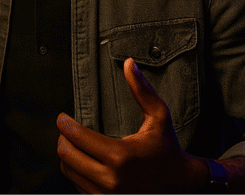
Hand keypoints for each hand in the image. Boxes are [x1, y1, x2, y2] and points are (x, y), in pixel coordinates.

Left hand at [56, 58, 206, 193]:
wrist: (182, 185)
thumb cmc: (168, 149)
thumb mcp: (160, 117)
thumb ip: (142, 90)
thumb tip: (128, 63)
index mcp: (120, 155)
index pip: (76, 137)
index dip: (64, 124)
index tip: (62, 117)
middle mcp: (110, 178)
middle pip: (66, 155)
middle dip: (62, 139)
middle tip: (66, 130)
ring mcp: (106, 194)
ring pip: (68, 171)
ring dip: (66, 156)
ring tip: (73, 144)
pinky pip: (77, 186)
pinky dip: (75, 172)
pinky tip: (84, 161)